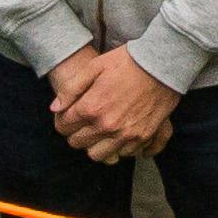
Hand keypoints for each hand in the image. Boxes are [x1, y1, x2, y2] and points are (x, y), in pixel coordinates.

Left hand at [47, 43, 177, 162]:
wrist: (162, 64)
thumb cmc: (127, 61)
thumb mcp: (94, 66)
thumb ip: (71, 89)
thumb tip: (55, 108)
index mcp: (91, 107)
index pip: (63, 127)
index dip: (62, 121)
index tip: (68, 115)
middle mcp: (107, 125)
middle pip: (77, 143)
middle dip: (76, 133)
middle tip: (82, 122)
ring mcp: (126, 134)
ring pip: (98, 155)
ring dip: (95, 145)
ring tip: (100, 131)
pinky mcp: (143, 136)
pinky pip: (123, 154)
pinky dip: (118, 147)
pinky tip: (119, 133)